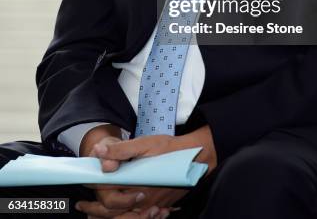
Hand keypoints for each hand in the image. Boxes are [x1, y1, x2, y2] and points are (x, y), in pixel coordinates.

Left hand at [76, 126, 216, 217]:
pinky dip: (127, 218)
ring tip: (94, 215)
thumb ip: (121, 150)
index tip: (84, 180)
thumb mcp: (145, 143)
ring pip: (125, 218)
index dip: (93, 184)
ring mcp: (152, 206)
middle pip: (113, 210)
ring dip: (108, 217)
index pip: (108, 189)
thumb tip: (99, 152)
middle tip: (82, 206)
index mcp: (137, 183)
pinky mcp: (159, 207)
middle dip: (95, 209)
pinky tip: (121, 214)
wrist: (196, 157)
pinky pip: (139, 218)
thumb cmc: (171, 149)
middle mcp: (143, 199)